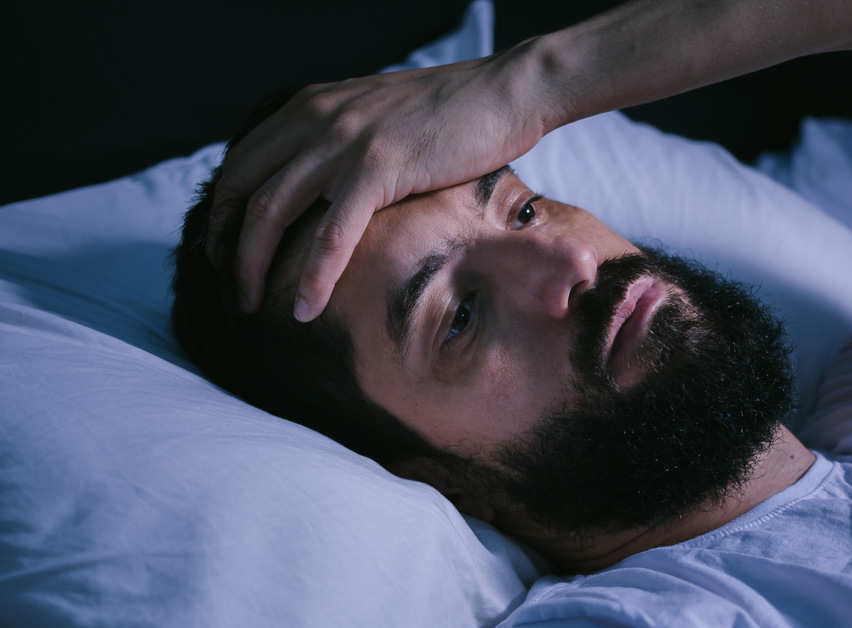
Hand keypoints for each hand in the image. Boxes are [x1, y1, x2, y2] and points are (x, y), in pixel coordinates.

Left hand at [208, 55, 550, 320]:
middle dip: (224, 245)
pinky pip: (332, 233)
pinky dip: (314, 276)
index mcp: (311, 106)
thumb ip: (344, 142)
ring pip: (272, 211)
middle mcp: (315, 117)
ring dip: (252, 266)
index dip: (223, 214)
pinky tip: (306, 309)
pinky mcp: (379, 165)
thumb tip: (329, 187)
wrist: (508, 90)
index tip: (224, 255)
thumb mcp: (379, 117)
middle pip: (241, 189)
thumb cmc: (456, 113)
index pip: (240, 163)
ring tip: (250, 307)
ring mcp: (344, 140)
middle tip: (229, 288)